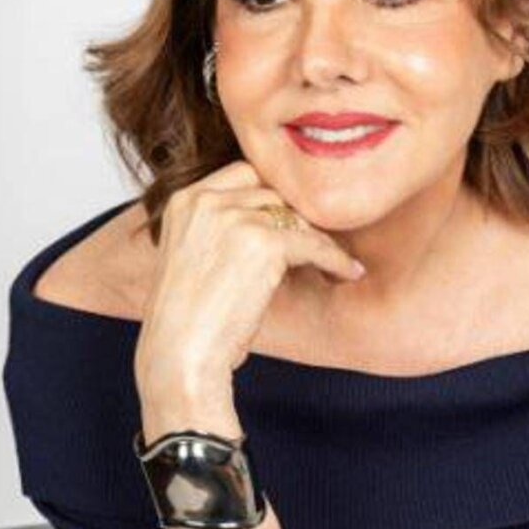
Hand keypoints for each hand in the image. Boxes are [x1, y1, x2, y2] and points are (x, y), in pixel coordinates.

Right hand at [133, 160, 364, 426]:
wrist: (179, 355)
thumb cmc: (186, 320)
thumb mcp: (193, 255)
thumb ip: (221, 227)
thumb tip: (277, 217)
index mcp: (184, 200)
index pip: (242, 173)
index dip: (269, 195)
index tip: (288, 216)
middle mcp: (207, 201)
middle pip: (272, 191)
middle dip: (294, 217)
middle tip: (314, 241)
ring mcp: (235, 219)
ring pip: (296, 217)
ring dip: (318, 238)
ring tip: (333, 260)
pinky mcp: (265, 243)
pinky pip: (314, 244)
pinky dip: (335, 259)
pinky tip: (348, 272)